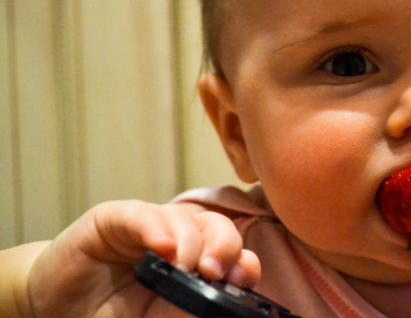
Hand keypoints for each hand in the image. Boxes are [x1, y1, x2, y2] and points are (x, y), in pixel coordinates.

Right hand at [19, 200, 258, 317]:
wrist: (54, 308)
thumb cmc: (108, 314)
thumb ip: (182, 312)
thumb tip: (215, 309)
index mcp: (195, 263)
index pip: (233, 253)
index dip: (244, 262)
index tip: (241, 280)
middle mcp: (177, 239)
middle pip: (218, 227)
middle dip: (225, 247)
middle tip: (215, 273)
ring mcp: (148, 226)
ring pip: (184, 218)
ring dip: (189, 243)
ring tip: (182, 270)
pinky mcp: (114, 219)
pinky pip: (140, 214)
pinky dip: (154, 228)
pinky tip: (161, 247)